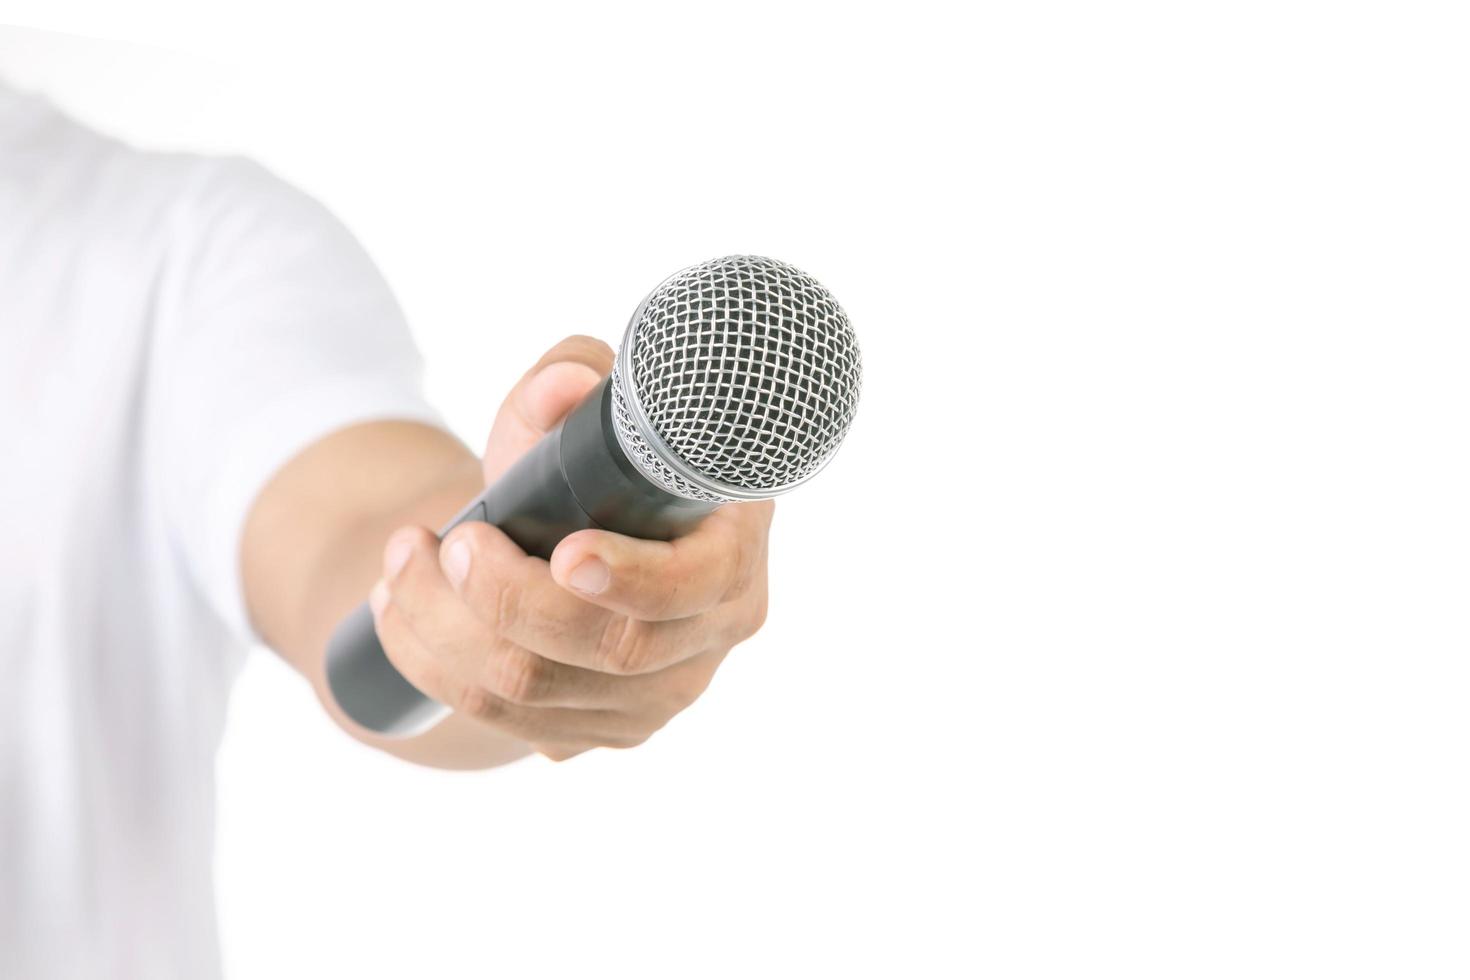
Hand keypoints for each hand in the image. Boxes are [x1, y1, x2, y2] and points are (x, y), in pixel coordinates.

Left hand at [368, 337, 772, 759]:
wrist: (572, 537)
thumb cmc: (592, 466)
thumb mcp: (584, 411)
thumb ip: (574, 379)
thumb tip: (562, 387)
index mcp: (733, 552)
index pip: (698, 587)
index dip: (633, 579)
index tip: (564, 552)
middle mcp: (709, 639)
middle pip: (607, 651)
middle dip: (505, 595)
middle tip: (450, 539)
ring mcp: (656, 699)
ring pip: (535, 691)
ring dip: (444, 626)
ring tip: (400, 562)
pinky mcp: (595, 733)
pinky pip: (501, 722)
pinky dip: (432, 663)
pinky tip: (402, 609)